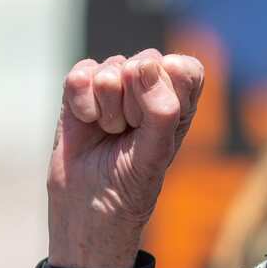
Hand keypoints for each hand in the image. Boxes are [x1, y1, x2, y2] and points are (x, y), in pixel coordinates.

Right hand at [47, 50, 203, 267]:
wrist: (87, 204)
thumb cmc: (130, 183)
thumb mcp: (156, 152)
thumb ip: (162, 109)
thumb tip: (143, 65)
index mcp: (180, 99)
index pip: (185, 68)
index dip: (171, 90)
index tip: (159, 124)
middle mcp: (149, 84)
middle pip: (147, 63)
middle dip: (136, 106)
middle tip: (130, 135)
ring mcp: (114, 82)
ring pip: (113, 70)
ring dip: (109, 111)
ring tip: (109, 133)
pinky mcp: (81, 85)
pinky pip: (81, 74)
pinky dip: (82, 105)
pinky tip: (87, 123)